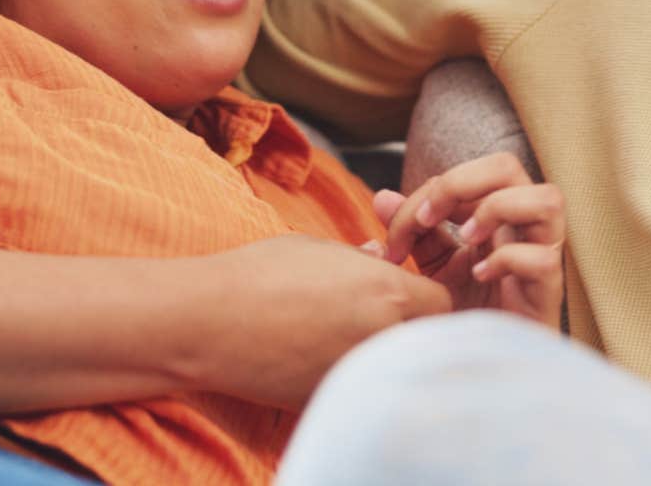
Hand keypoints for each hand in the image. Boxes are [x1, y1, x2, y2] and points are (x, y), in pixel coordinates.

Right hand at [192, 234, 452, 409]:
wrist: (208, 322)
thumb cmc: (260, 274)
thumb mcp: (317, 250)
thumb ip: (359, 258)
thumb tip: (379, 256)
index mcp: (388, 293)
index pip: (442, 303)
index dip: (427, 297)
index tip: (407, 294)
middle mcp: (383, 337)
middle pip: (426, 340)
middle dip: (412, 328)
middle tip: (382, 317)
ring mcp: (360, 374)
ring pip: (394, 366)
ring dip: (383, 354)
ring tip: (346, 335)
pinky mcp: (333, 400)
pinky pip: (360, 388)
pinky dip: (352, 377)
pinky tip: (321, 357)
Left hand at [373, 152, 564, 328]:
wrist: (487, 371)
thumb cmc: (467, 318)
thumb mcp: (434, 270)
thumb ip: (414, 233)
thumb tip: (382, 197)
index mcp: (498, 217)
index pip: (472, 173)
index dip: (430, 190)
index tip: (397, 233)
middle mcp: (523, 230)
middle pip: (509, 166)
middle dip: (461, 182)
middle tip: (427, 219)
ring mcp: (541, 258)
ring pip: (548, 199)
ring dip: (498, 209)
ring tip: (466, 239)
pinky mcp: (548, 294)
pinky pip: (544, 260)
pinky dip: (509, 261)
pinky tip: (481, 277)